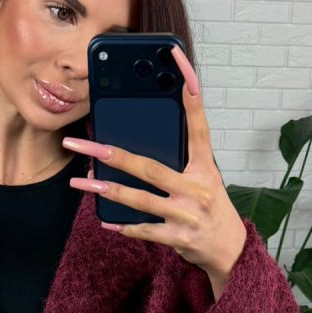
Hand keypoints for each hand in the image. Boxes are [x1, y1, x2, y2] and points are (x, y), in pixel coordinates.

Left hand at [63, 44, 246, 281]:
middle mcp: (197, 187)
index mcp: (204, 166)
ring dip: (107, 189)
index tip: (177, 62)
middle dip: (112, 153)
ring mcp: (187, 214)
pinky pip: (144, 229)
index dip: (190, 94)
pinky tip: (105, 221)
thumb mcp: (203, 178)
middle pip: (149, 166)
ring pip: (140, 199)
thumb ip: (179, 160)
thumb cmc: (209, 207)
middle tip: (83, 142)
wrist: (231, 250)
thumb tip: (136, 146)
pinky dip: (124, 226)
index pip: (198, 124)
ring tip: (81, 181)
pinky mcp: (179, 237)